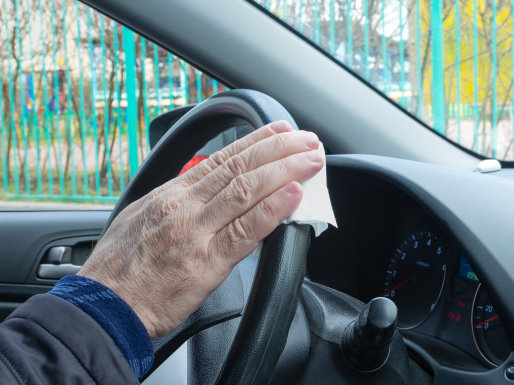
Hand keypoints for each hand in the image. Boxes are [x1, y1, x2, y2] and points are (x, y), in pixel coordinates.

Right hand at [78, 121, 322, 338]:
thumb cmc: (118, 269)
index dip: (254, 141)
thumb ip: (174, 203)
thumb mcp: (141, 219)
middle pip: (239, 167)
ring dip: (285, 171)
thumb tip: (201, 191)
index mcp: (171, 195)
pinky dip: (272, 209)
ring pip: (247, 190)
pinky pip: (246, 230)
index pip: (221, 159)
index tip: (279, 130)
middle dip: (278, 149)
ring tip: (311, 160)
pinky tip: (293, 195)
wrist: (103, 308)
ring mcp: (197, 232)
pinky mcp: (207, 262)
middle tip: (307, 139)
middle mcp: (185, 206)